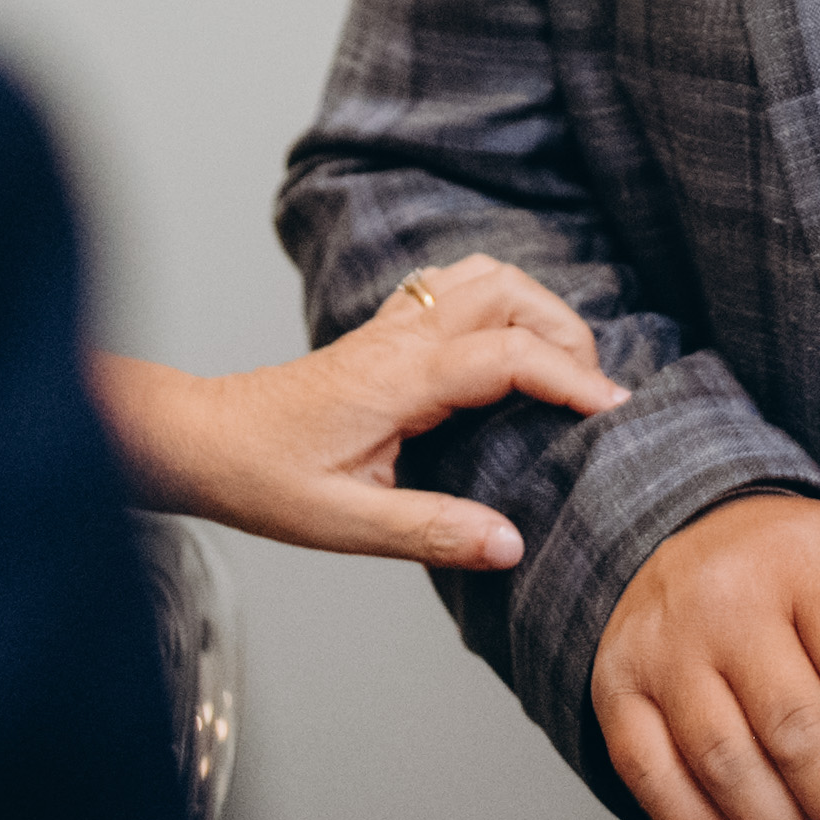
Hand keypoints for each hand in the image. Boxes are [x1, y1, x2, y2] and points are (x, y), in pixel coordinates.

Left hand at [97, 253, 624, 565]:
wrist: (204, 440)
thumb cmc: (265, 479)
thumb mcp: (348, 524)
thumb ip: (433, 531)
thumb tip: (512, 543)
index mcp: (402, 379)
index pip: (509, 355)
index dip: (571, 378)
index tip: (615, 411)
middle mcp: (403, 337)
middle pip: (510, 293)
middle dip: (567, 333)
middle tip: (595, 394)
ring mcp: (393, 325)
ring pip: (487, 276)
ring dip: (538, 307)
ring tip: (565, 366)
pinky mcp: (384, 329)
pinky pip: (457, 284)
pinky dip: (502, 297)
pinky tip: (511, 341)